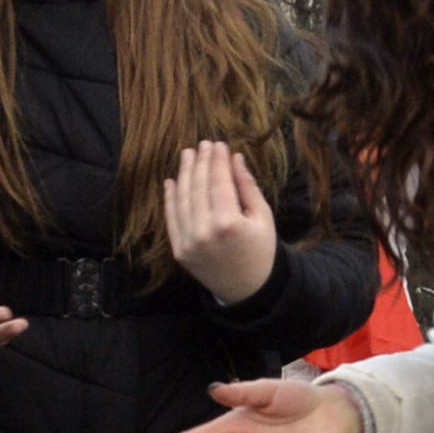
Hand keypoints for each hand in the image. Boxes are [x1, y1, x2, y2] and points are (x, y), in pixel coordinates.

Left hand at [163, 141, 279, 306]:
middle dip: (200, 162)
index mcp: (228, 222)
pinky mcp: (179, 250)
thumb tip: (234, 157)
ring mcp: (188, 242)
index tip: (217, 143)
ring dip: (183, 174)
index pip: (218, 181)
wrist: (248, 289)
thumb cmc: (261, 250)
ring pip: (182, 199)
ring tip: (187, 155)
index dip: (217, 160)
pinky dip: (170, 198)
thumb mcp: (263, 217)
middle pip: (198, 186)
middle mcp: (204, 231)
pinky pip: (172, 218)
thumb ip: (247, 186)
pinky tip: (172, 180)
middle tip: (201, 144)